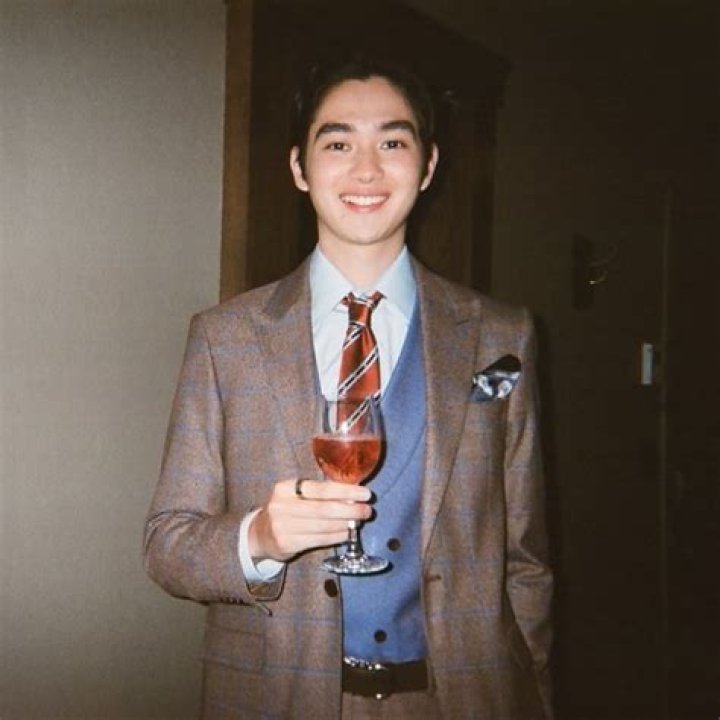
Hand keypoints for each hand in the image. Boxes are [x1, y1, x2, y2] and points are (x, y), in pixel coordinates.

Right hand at [248, 479, 371, 561]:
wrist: (259, 533)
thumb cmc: (286, 509)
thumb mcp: (296, 494)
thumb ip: (319, 492)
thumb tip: (353, 493)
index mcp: (286, 488)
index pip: (321, 489)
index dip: (346, 491)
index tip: (365, 493)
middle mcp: (281, 506)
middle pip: (324, 509)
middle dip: (350, 510)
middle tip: (367, 510)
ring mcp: (282, 526)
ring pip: (323, 526)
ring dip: (346, 524)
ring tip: (359, 521)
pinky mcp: (287, 544)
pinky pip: (319, 540)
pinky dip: (337, 537)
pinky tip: (347, 533)